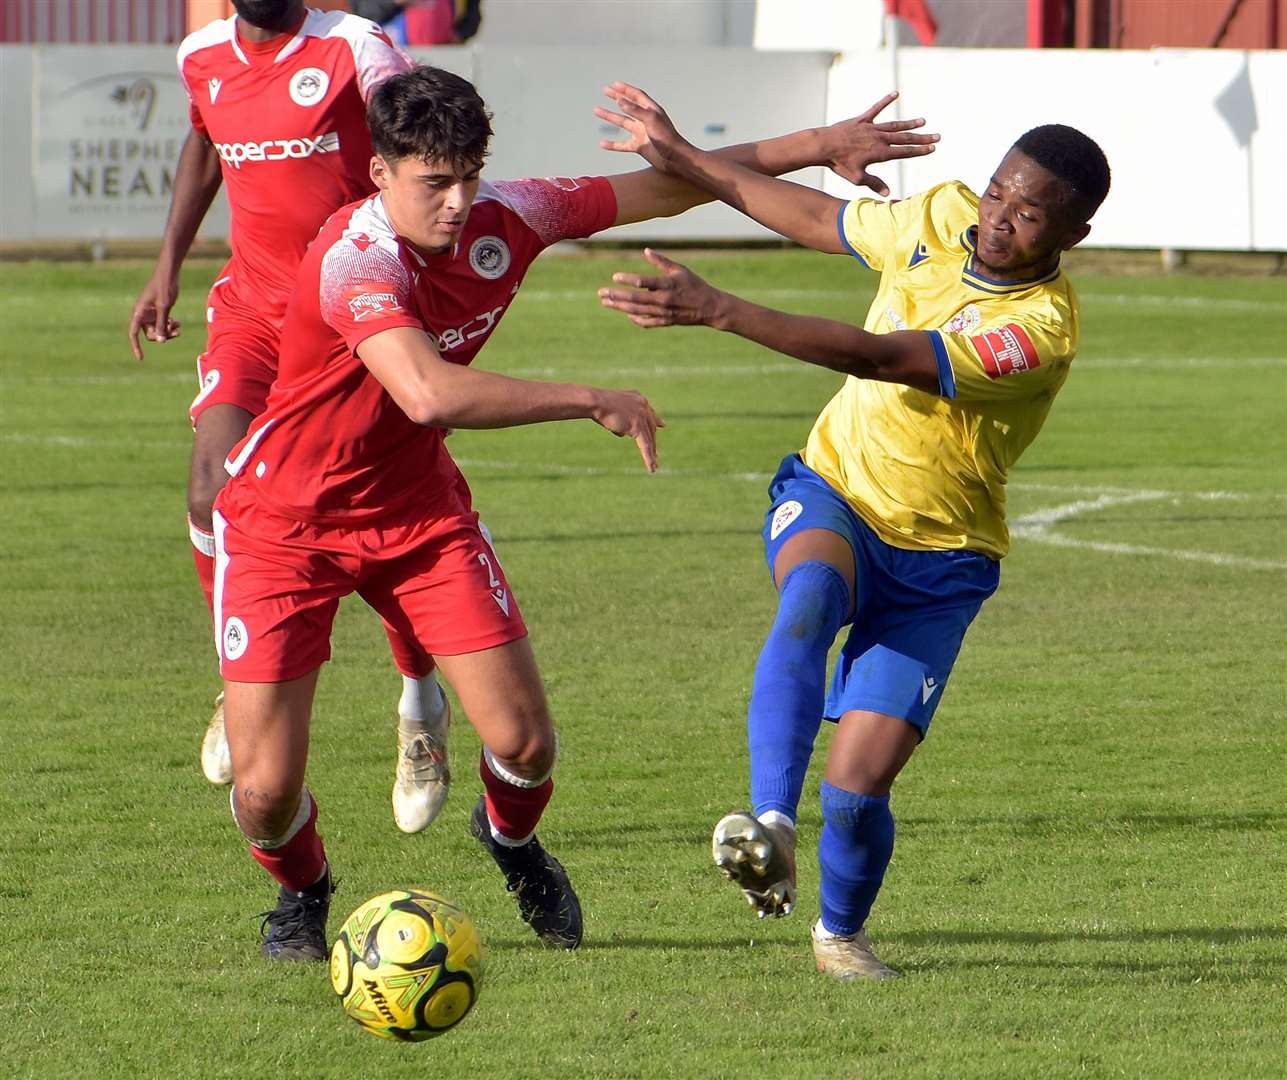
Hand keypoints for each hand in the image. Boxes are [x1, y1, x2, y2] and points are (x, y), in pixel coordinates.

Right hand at [128, 270, 181, 360]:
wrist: (169, 274)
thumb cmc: (164, 287)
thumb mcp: (164, 307)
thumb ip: (161, 324)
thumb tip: (160, 341)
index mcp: (139, 313)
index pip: (133, 333)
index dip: (136, 346)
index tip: (141, 358)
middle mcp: (142, 314)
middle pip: (151, 334)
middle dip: (163, 335)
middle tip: (175, 331)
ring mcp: (150, 313)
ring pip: (158, 330)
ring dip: (168, 331)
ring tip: (178, 326)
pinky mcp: (158, 311)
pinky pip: (162, 324)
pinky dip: (169, 325)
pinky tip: (177, 322)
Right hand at [589, 386, 664, 472]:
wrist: (595, 401)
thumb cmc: (598, 405)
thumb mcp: (613, 410)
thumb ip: (622, 420)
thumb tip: (624, 434)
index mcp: (638, 398)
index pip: (649, 412)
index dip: (654, 421)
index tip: (661, 425)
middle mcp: (643, 405)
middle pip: (651, 427)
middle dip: (653, 441)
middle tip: (656, 454)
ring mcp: (642, 415)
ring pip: (649, 438)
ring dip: (652, 453)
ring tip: (654, 465)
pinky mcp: (637, 426)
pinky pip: (645, 445)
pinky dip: (648, 457)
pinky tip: (652, 467)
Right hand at [594, 81, 691, 173]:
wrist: (675, 159)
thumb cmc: (667, 138)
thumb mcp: (651, 120)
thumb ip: (635, 110)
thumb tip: (620, 100)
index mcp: (651, 110)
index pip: (637, 96)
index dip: (626, 89)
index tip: (614, 84)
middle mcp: (645, 120)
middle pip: (628, 106)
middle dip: (616, 97)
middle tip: (605, 90)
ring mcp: (642, 133)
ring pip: (622, 123)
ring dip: (610, 116)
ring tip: (597, 110)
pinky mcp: (640, 146)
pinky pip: (623, 144)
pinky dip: (613, 144)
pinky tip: (603, 144)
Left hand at [598, 248, 721, 329]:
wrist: (709, 308)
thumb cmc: (694, 285)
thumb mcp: (680, 270)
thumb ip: (662, 261)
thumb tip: (646, 250)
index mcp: (667, 285)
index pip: (643, 282)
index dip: (628, 280)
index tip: (614, 277)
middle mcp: (663, 300)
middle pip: (635, 299)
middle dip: (616, 296)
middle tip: (601, 293)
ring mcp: (663, 313)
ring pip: (637, 311)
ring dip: (619, 307)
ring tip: (605, 302)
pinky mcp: (665, 322)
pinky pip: (647, 322)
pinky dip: (636, 319)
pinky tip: (626, 313)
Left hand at [817, 91, 938, 196]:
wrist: (823, 146)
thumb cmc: (839, 164)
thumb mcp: (857, 178)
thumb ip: (874, 183)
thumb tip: (887, 193)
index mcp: (880, 153)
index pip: (904, 152)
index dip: (919, 151)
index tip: (932, 149)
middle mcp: (879, 138)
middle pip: (905, 138)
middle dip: (922, 138)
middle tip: (937, 137)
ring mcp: (871, 127)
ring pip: (895, 125)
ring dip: (910, 123)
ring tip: (923, 122)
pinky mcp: (862, 119)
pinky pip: (876, 108)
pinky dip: (886, 100)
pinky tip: (896, 94)